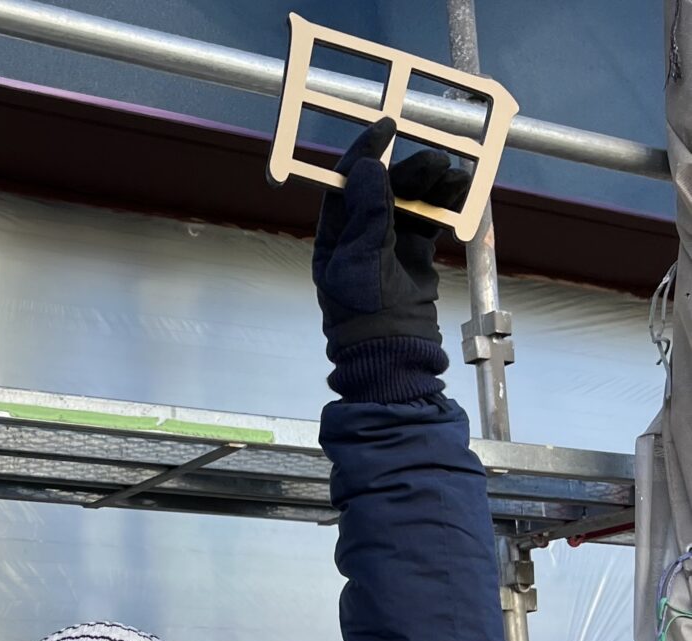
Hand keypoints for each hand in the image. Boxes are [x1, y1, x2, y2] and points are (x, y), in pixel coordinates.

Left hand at [312, 118, 469, 362]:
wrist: (394, 358)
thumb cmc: (365, 316)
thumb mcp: (362, 262)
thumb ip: (367, 215)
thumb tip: (365, 168)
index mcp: (333, 239)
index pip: (345, 185)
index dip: (363, 153)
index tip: (385, 127)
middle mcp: (358, 239)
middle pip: (383, 189)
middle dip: (409, 172)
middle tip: (436, 160)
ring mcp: (387, 247)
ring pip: (409, 202)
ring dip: (431, 186)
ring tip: (454, 177)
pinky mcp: (414, 258)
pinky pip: (429, 222)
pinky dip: (445, 206)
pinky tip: (461, 192)